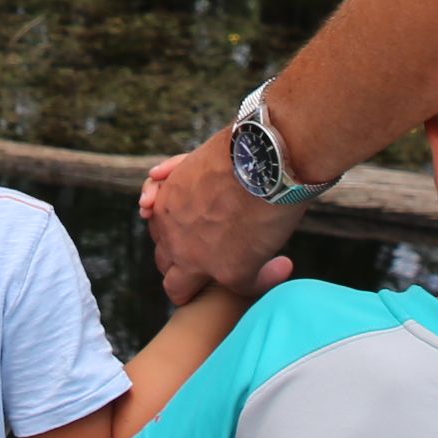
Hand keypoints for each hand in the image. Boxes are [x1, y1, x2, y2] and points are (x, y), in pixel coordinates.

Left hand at [140, 130, 309, 305]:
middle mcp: (173, 236)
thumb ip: (177, 172)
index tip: (200, 228)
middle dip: (184, 261)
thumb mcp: (195, 158)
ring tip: (233, 270)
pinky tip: (280, 266)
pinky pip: (245, 288)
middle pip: (165, 263)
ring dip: (204, 282)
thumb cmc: (241, 148)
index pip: (159, 231)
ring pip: (181, 290)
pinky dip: (263, 278)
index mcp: (164, 206)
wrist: (266, 157)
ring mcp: (198, 259)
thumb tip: (158, 176)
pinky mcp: (231, 272)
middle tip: (214, 252)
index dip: (179, 232)